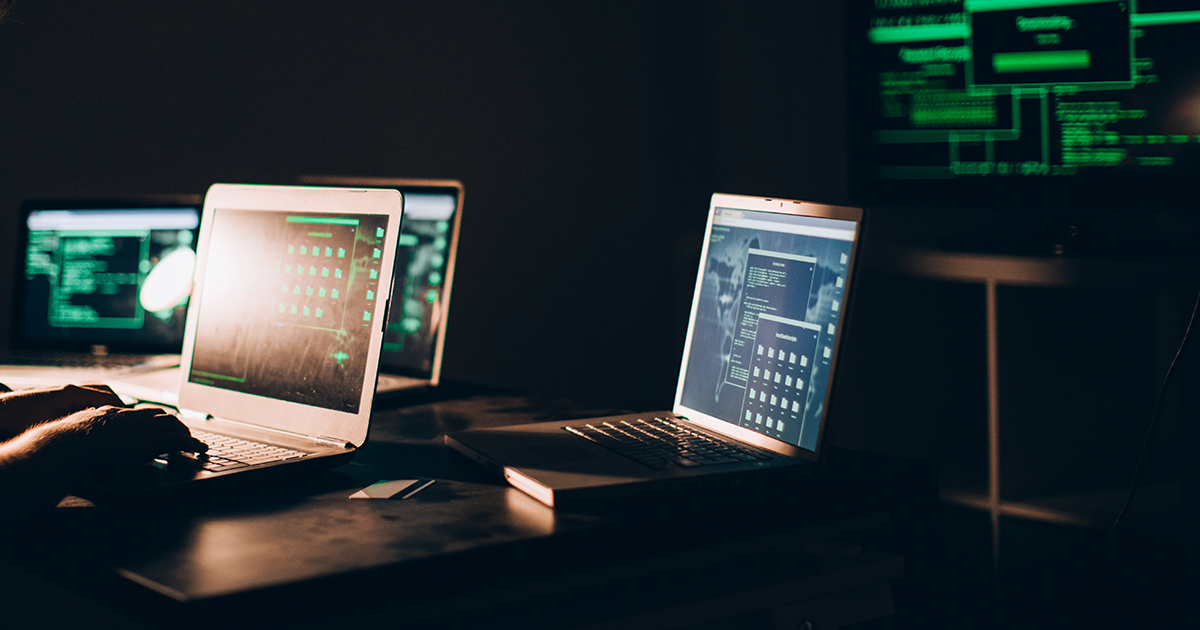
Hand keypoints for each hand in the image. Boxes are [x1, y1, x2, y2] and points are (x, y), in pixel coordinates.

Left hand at [0, 384, 126, 439]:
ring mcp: (60, 392)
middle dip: (118, 406)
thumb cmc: (16, 421)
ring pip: (92, 394)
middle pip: (104, 391)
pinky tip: (88, 422)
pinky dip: (90, 407)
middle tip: (126, 422)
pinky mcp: (53, 398)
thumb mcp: (51, 427)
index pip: (108, 397)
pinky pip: (80, 399)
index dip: (123, 411)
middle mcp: (67, 390)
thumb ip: (76, 426)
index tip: (131, 423)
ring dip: (104, 405)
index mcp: (70, 393)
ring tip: (111, 422)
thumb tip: (98, 430)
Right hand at [49, 405, 208, 469]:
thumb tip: (89, 443)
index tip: (156, 422)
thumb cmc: (66, 442)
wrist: (70, 443)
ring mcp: (142, 429)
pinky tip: (200, 449)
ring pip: (173, 424)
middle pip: (159, 414)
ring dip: (185, 431)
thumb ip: (89, 434)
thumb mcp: (79, 431)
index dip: (151, 417)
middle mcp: (131, 418)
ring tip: (192, 440)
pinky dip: (192, 444)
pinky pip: (178, 441)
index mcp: (113, 414)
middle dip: (173, 421)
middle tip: (181, 430)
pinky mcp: (150, 443)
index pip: (139, 412)